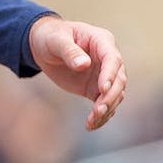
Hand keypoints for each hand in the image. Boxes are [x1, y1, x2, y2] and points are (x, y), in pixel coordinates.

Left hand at [28, 16, 126, 130]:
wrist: (43, 46)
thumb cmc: (50, 36)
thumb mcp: (55, 40)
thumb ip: (69, 51)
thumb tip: (84, 65)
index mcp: (101, 40)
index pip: (112, 59)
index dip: (109, 74)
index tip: (102, 89)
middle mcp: (108, 58)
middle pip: (119, 79)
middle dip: (110, 96)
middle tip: (98, 110)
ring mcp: (104, 75)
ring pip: (115, 94)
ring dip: (107, 108)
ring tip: (92, 120)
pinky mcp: (96, 89)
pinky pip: (104, 104)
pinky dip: (101, 116)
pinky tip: (91, 125)